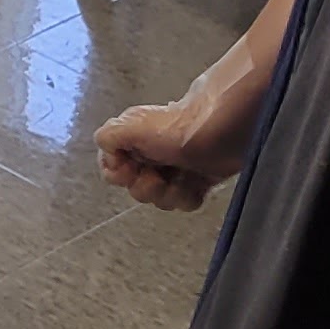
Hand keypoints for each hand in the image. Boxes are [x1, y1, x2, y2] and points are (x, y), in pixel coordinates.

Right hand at [98, 49, 267, 210]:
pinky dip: (189, 197)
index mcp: (132, 143)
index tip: (130, 169)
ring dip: (170, 194)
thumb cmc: (175, 127)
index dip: (119, 175)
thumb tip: (109, 157)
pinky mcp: (197, 181)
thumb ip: (108, 137)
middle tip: (160, 175)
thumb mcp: (130, 126)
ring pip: (161, 200)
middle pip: (136, 190)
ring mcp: (174, 170)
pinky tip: (196, 184)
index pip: (112, 170)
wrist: (221, 130)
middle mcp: (150, 156)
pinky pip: (184, 203)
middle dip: (148, 188)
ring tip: (182, 178)